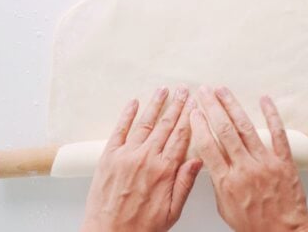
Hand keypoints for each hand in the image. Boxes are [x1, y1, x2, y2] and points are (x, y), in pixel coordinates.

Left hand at [82, 86, 202, 231]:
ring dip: (155, 104)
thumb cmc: (141, 226)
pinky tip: (134, 103)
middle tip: (184, 90)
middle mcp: (147, 158)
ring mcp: (127, 155)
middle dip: (176, 105)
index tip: (195, 105)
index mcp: (164, 170)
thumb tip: (198, 160)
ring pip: (145, 123)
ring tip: (163, 90)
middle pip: (166, 125)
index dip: (189, 118)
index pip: (181, 137)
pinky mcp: (109, 156)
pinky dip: (127, 114)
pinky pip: (119, 130)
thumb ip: (185, 183)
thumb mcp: (172, 211)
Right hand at [190, 86, 307, 231]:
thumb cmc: (255, 224)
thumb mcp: (225, 208)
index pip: (207, 146)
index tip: (193, 112)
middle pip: (224, 131)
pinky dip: (272, 114)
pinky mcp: (284, 161)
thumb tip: (210, 162)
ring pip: (246, 128)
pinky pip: (278, 133)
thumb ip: (217, 182)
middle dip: (212, 107)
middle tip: (204, 91)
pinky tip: (265, 100)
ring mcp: (265, 162)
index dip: (198, 126)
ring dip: (232, 106)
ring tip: (222, 91)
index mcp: (227, 181)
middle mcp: (244, 168)